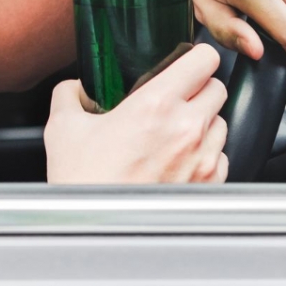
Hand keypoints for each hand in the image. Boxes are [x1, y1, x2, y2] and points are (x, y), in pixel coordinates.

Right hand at [45, 44, 228, 183]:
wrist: (95, 229)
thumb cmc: (84, 184)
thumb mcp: (63, 128)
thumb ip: (70, 95)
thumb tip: (76, 87)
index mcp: (156, 105)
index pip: (205, 59)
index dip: (197, 56)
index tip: (187, 61)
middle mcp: (187, 129)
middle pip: (218, 88)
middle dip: (199, 88)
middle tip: (176, 98)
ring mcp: (202, 158)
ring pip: (221, 122)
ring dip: (204, 122)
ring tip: (175, 132)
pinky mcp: (208, 184)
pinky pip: (221, 156)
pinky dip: (207, 154)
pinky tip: (181, 159)